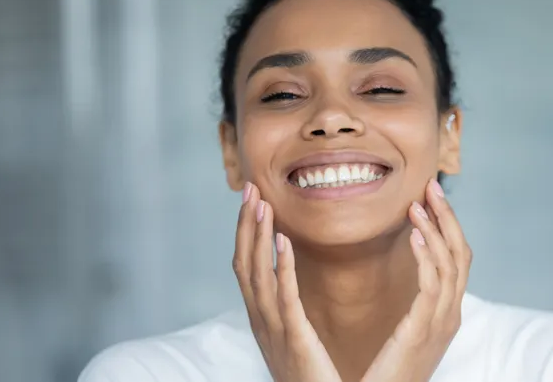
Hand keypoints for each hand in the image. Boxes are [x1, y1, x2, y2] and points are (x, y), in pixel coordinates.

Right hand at [232, 182, 341, 381]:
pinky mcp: (294, 337)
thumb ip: (286, 306)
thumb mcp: (290, 335)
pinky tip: (283, 241)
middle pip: (244, 263)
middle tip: (250, 190)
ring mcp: (273, 329)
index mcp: (260, 317)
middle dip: (246, 225)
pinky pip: (284, 297)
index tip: (252, 201)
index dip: (246, 232)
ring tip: (263, 205)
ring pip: (257, 274)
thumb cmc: (308, 374)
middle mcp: (260, 319)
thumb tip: (285, 276)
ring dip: (258, 236)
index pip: (246, 266)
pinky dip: (281, 267)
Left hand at [362, 178, 472, 381]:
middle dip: (448, 217)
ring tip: (417, 205)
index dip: (448, 225)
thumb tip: (415, 274)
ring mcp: (441, 322)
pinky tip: (414, 235)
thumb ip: (418, 305)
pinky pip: (432, 286)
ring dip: (435, 229)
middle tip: (431, 186)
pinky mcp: (423, 330)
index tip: (431, 198)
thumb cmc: (392, 369)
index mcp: (449, 312)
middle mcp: (452, 314)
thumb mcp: (412, 331)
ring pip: (450, 264)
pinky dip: (426, 256)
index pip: (458, 259)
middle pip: (461, 254)